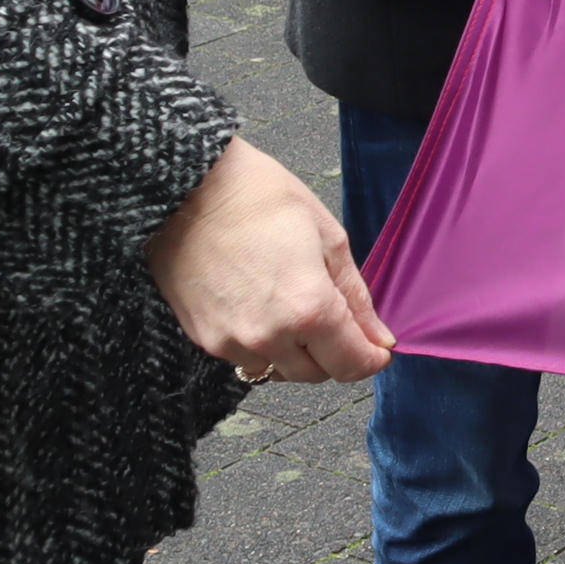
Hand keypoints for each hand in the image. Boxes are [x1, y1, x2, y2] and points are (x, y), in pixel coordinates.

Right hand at [147, 137, 394, 383]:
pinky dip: (264, 345)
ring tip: (296, 307)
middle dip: (336, 353)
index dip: (371, 359)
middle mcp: (268, 337)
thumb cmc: (258, 197)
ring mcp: (231, 343)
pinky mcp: (203, 339)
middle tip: (339, 318)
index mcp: (308, 309)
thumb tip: (379, 336)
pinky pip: (246, 359)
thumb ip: (355, 295)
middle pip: (316, 374)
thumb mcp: (327, 236)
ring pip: (280, 370)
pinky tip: (264, 308)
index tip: (378, 347)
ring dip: (297, 353)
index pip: (350, 364)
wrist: (185, 189)